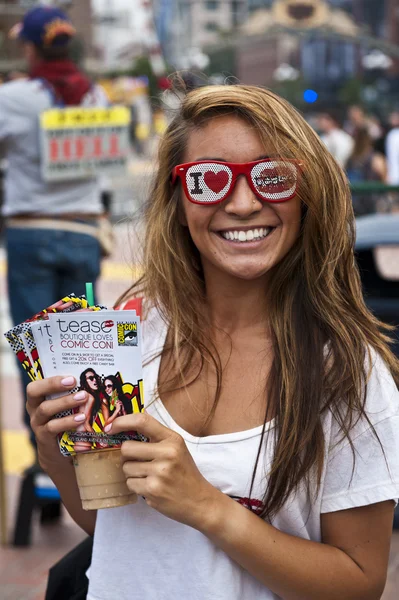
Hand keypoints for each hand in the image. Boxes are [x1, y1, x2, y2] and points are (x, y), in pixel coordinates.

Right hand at [26, 376, 88, 470]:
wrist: (58, 452)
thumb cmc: (64, 421)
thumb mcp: (65, 407)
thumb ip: (71, 394)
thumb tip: (91, 378)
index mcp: (37, 398)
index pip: (35, 384)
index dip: (51, 379)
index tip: (71, 378)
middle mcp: (34, 409)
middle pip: (34, 392)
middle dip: (54, 385)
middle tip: (74, 382)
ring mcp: (37, 424)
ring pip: (46, 409)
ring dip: (65, 402)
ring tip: (83, 398)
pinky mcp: (43, 437)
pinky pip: (52, 427)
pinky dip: (68, 422)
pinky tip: (82, 419)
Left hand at [106, 413, 222, 530]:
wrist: (199, 501)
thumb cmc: (184, 472)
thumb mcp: (177, 448)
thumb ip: (156, 437)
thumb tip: (126, 425)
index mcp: (172, 439)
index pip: (142, 421)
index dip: (121, 422)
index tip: (110, 427)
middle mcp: (167, 453)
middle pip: (126, 448)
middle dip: (127, 456)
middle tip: (139, 461)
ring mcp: (159, 472)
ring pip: (126, 467)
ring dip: (132, 473)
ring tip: (150, 477)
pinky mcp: (152, 490)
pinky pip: (130, 483)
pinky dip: (136, 486)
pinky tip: (151, 487)